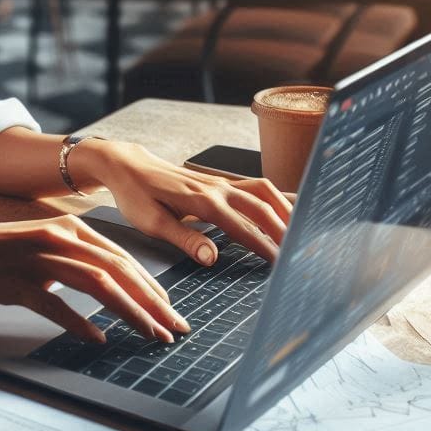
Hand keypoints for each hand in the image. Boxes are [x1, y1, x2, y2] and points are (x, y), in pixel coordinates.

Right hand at [0, 216, 190, 343]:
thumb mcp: (41, 248)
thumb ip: (74, 261)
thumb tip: (108, 287)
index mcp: (68, 229)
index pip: (122, 258)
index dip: (151, 285)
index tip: (171, 310)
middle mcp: (59, 238)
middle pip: (118, 270)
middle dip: (153, 302)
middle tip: (175, 328)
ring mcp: (38, 259)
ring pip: (98, 284)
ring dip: (130, 312)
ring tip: (151, 335)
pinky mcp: (17, 282)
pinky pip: (55, 305)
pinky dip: (80, 322)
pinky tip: (97, 339)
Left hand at [71, 140, 290, 265]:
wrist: (127, 165)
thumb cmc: (135, 195)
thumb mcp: (152, 223)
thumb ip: (185, 239)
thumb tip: (213, 258)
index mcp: (201, 201)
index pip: (242, 227)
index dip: (264, 246)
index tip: (281, 264)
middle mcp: (216, 188)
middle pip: (261, 207)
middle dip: (284, 230)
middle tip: (302, 253)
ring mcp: (219, 182)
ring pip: (263, 191)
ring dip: (285, 209)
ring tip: (303, 231)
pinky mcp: (218, 182)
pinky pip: (254, 186)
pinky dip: (274, 197)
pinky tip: (286, 208)